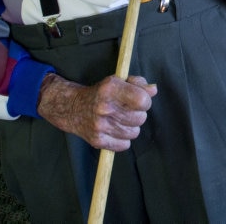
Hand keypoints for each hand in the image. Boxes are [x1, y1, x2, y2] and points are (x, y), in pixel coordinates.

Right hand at [37, 73, 157, 150]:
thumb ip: (138, 83)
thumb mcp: (118, 80)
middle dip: (138, 114)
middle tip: (127, 110)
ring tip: (120, 119)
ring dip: (131, 127)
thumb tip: (153, 90)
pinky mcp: (97, 141)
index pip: (142, 100)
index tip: (139, 100)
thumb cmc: (101, 93)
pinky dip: (123, 139)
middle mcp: (104, 107)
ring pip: (134, 132)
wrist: (73, 108)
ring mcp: (100, 126)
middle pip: (140, 118)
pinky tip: (115, 129)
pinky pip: (124, 145)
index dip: (145, 101)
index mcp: (110, 88)